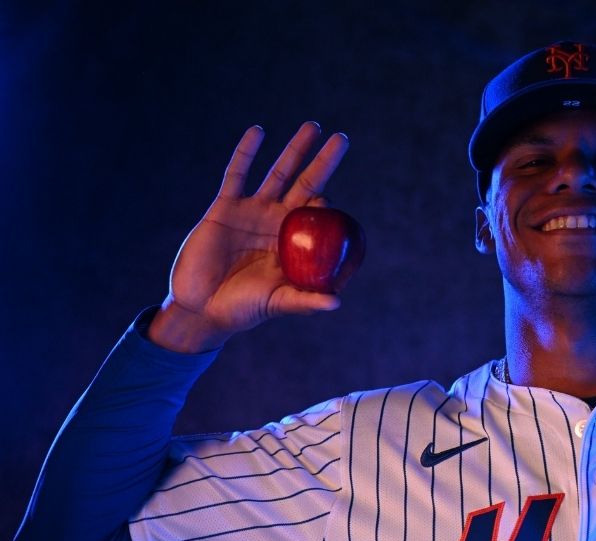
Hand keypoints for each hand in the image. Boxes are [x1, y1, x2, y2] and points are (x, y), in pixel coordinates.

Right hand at [149, 122, 349, 351]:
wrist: (202, 306)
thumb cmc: (244, 309)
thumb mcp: (278, 303)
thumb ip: (306, 301)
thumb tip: (337, 303)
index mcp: (294, 242)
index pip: (319, 215)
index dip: (328, 204)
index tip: (331, 200)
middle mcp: (277, 221)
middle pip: (306, 183)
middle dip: (323, 161)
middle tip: (342, 138)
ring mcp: (252, 211)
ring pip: (278, 172)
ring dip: (295, 149)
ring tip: (314, 126)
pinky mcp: (224, 207)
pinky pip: (236, 174)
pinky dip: (246, 152)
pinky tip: (258, 131)